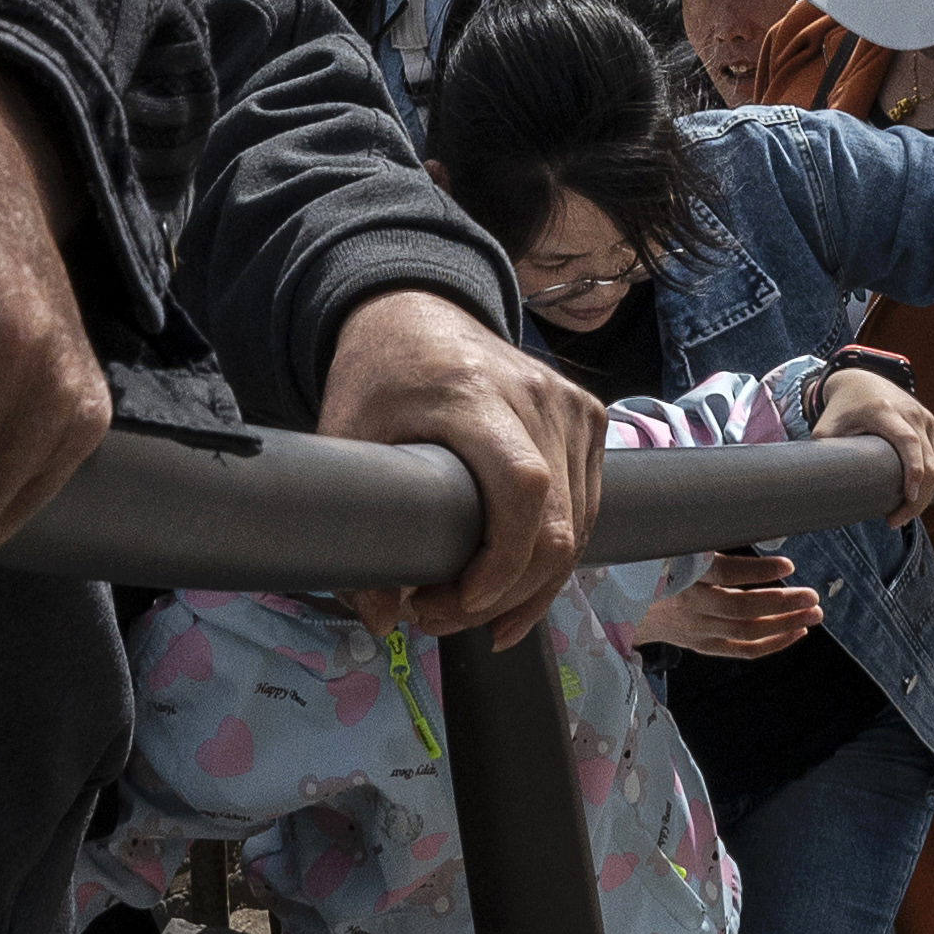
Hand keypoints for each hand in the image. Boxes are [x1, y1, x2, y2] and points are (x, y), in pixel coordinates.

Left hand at [311, 288, 612, 636]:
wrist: (417, 313)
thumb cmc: (380, 378)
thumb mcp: (344, 440)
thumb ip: (356, 528)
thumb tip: (382, 619)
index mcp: (472, 392)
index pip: (522, 486)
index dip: (504, 559)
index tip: (460, 601)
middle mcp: (536, 394)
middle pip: (558, 523)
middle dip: (505, 594)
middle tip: (438, 616)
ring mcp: (571, 404)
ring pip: (579, 528)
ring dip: (529, 587)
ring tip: (465, 605)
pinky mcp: (589, 417)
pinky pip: (586, 509)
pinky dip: (554, 558)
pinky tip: (512, 585)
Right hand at [634, 548, 824, 657]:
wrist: (618, 605)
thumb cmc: (651, 564)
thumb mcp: (668, 540)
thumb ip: (702, 530)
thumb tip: (745, 502)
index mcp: (679, 573)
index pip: (722, 574)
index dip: (756, 572)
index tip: (787, 564)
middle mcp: (689, 604)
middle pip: (740, 609)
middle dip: (781, 603)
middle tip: (812, 595)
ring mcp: (696, 628)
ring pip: (746, 631)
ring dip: (783, 623)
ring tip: (813, 611)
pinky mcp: (701, 644)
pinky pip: (742, 649)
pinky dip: (771, 644)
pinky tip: (796, 632)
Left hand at [821, 364, 933, 521]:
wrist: (860, 379)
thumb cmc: (840, 409)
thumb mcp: (826, 429)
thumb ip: (823, 456)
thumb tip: (819, 492)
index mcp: (884, 412)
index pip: (908, 442)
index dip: (913, 471)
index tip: (908, 498)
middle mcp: (911, 412)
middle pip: (928, 461)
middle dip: (918, 498)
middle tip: (895, 521)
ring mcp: (925, 417)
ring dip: (925, 494)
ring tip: (901, 514)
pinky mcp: (933, 424)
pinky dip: (931, 480)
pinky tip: (914, 496)